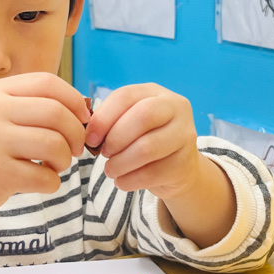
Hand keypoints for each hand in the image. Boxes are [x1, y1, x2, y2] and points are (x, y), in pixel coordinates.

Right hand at [0, 73, 90, 216]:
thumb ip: (33, 105)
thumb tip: (84, 110)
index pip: (47, 82)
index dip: (74, 99)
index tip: (83, 117)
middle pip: (56, 113)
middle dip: (76, 132)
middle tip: (76, 147)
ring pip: (54, 145)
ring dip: (65, 159)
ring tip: (57, 164)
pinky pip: (45, 177)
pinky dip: (53, 182)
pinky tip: (42, 181)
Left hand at [85, 83, 200, 200]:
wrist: (177, 167)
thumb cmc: (144, 140)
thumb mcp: (129, 123)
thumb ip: (110, 122)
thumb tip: (87, 132)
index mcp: (156, 92)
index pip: (126, 96)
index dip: (103, 118)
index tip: (90, 138)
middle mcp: (176, 108)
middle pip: (143, 116)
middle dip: (115, 138)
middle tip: (104, 153)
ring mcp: (185, 135)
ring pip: (147, 148)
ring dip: (120, 163)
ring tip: (110, 170)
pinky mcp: (186, 163)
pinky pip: (153, 173)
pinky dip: (130, 180)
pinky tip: (121, 181)